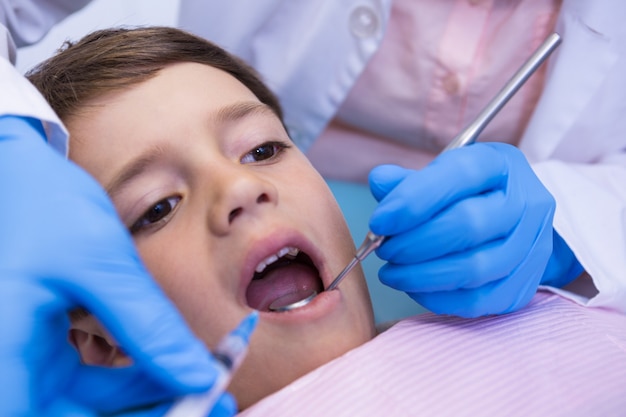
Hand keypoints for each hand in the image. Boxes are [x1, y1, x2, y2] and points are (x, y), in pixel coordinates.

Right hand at [0, 116, 237, 415]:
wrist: (14, 176)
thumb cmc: (43, 207)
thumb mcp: (101, 263)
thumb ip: (148, 324)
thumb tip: (201, 376)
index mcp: (4, 362)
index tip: (200, 406)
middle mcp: (10, 375)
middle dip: (157, 412)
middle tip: (217, 399)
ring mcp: (26, 369)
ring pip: (96, 407)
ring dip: (154, 396)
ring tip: (208, 377)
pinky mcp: (45, 358)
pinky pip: (94, 385)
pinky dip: (137, 376)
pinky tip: (178, 360)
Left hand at [368, 142, 580, 317]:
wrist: (514, 227)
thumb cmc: (468, 196)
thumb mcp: (441, 174)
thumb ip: (408, 180)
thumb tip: (380, 182)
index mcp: (501, 164)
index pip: (460, 175)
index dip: (414, 200)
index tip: (379, 221)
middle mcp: (526, 202)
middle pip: (469, 225)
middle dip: (415, 243)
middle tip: (384, 249)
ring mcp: (532, 247)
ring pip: (474, 268)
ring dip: (421, 275)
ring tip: (392, 272)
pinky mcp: (525, 285)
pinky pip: (477, 301)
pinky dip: (437, 298)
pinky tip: (414, 287)